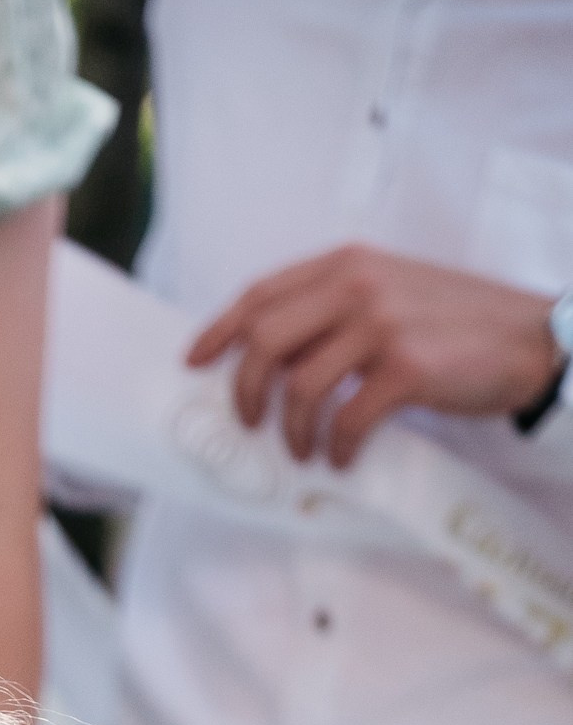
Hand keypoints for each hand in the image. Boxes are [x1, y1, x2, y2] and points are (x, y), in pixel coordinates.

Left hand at [187, 246, 562, 467]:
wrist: (529, 339)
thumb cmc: (455, 326)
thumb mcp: (390, 294)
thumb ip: (335, 313)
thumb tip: (274, 363)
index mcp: (347, 265)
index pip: (261, 294)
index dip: (219, 331)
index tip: (193, 363)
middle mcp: (358, 285)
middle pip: (264, 341)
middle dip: (244, 392)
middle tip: (251, 425)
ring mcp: (381, 324)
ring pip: (298, 387)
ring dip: (291, 432)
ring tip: (305, 451)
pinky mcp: (405, 367)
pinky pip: (345, 420)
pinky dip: (337, 450)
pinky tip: (343, 460)